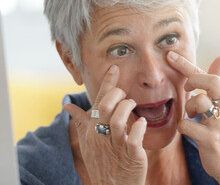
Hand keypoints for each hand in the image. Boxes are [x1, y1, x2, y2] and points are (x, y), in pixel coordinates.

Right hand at [64, 65, 147, 184]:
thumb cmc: (101, 163)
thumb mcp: (87, 142)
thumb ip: (80, 122)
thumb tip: (66, 105)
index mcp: (92, 130)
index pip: (98, 102)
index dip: (107, 83)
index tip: (114, 68)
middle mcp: (102, 136)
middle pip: (106, 107)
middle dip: (117, 95)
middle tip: (124, 95)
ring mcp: (116, 146)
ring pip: (119, 120)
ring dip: (128, 108)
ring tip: (133, 106)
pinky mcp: (131, 156)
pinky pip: (134, 138)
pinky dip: (140, 127)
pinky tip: (142, 123)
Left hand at [167, 51, 219, 184]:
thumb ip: (217, 80)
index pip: (208, 74)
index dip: (187, 64)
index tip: (170, 55)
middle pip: (211, 81)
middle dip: (193, 81)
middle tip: (186, 88)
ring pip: (199, 101)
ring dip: (189, 107)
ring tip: (192, 115)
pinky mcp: (212, 139)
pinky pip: (187, 125)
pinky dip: (183, 127)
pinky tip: (189, 130)